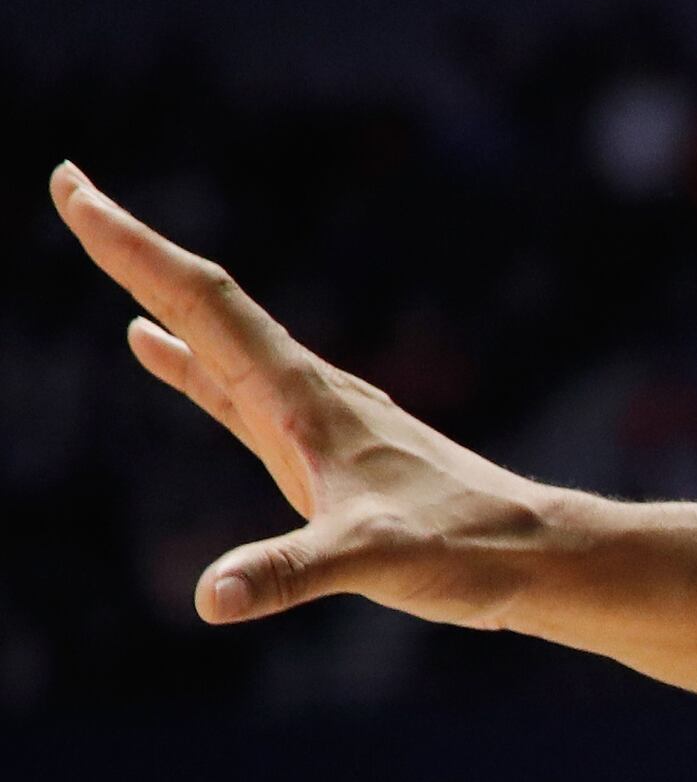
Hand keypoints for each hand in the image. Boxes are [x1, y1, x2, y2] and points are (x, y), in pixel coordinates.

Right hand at [51, 160, 561, 627]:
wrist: (540, 555)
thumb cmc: (469, 551)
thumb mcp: (375, 562)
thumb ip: (292, 573)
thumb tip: (212, 597)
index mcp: (306, 397)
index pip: (204, 302)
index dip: (134, 247)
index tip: (74, 186)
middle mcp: (306, 391)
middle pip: (204, 301)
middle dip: (131, 246)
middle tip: (71, 185)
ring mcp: (312, 416)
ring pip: (218, 336)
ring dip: (156, 293)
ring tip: (103, 244)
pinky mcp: (320, 450)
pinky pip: (232, 388)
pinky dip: (185, 360)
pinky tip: (151, 346)